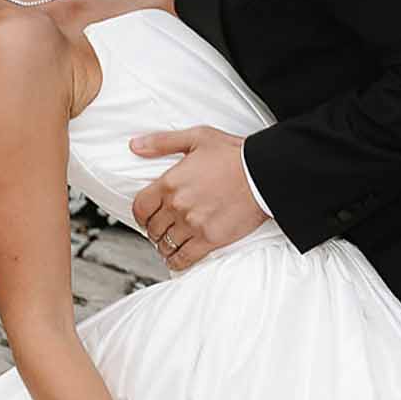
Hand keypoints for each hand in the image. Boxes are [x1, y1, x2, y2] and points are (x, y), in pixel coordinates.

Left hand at [131, 127, 266, 269]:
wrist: (264, 173)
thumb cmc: (234, 155)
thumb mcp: (197, 138)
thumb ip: (162, 142)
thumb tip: (136, 145)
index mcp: (170, 182)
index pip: (140, 208)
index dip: (141, 215)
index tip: (146, 217)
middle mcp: (178, 206)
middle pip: (152, 228)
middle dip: (155, 230)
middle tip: (162, 230)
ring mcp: (192, 224)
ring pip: (165, 244)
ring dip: (164, 246)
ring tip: (169, 243)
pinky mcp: (209, 239)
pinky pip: (184, 258)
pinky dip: (176, 261)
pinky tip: (177, 259)